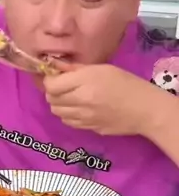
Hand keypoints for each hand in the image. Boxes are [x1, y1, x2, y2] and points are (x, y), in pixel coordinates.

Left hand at [43, 64, 157, 135]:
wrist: (145, 109)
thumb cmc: (126, 83)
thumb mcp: (102, 68)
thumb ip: (76, 69)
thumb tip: (55, 67)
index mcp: (85, 83)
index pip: (51, 85)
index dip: (50, 80)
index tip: (56, 77)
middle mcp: (81, 102)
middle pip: (51, 100)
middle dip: (53, 92)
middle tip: (63, 87)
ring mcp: (84, 118)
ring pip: (57, 112)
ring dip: (60, 104)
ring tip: (71, 98)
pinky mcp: (89, 129)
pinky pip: (68, 121)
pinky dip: (68, 114)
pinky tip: (79, 109)